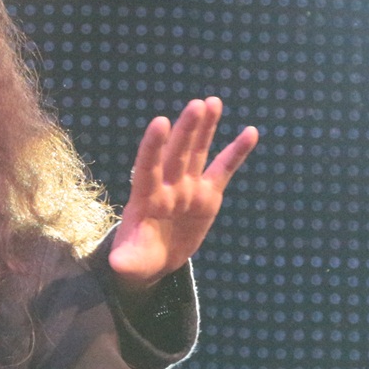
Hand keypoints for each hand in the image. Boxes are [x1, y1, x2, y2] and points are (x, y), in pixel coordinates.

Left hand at [109, 97, 257, 291]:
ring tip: (213, 102)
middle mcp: (167, 186)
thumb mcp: (131, 263)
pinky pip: (223, 170)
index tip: (160, 122)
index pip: (147, 168)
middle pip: (177, 155)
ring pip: (197, 153)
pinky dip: (236, 152)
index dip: (153, 147)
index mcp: (145, 198)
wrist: (154, 259)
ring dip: (205, 129)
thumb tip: (118, 266)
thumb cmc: (137, 258)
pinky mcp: (207, 195)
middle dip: (186, 131)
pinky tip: (250, 132)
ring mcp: (188, 188)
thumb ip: (126, 261)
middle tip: (196, 104)